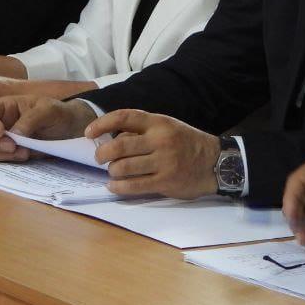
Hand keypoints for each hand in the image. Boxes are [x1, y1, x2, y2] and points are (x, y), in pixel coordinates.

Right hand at [0, 96, 96, 160]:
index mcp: (6, 106)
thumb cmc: (58, 113)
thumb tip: (14, 134)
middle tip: (12, 147)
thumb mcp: (49, 110)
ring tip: (25, 154)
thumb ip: (31, 119)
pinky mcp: (7, 153)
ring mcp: (1, 139)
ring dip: (0, 155)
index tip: (1, 132)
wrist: (70, 128)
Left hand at [86, 110, 219, 199]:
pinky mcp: (165, 182)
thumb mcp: (167, 127)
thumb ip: (143, 131)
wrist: (215, 162)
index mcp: (158, 122)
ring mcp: (163, 162)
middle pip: (118, 146)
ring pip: (122, 168)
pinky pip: (133, 186)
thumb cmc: (186, 143)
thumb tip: (111, 138)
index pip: (124, 117)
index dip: (102, 124)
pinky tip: (114, 186)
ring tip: (113, 172)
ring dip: (112, 172)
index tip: (89, 133)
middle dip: (102, 154)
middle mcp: (159, 140)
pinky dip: (118, 187)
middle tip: (100, 159)